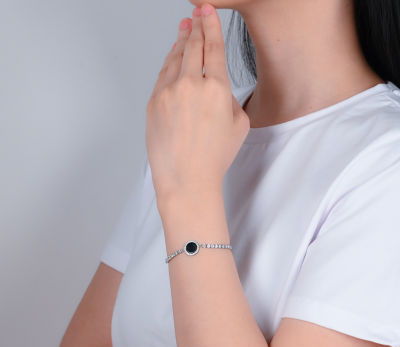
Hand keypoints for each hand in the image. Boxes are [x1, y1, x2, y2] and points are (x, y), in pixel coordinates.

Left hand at [145, 3, 249, 206]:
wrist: (187, 179)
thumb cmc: (213, 158)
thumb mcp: (239, 126)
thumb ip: (231, 100)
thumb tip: (219, 91)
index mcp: (216, 88)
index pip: (213, 48)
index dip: (211, 26)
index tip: (207, 13)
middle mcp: (190, 85)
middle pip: (192, 47)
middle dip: (195, 27)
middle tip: (195, 14)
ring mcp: (168, 93)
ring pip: (174, 58)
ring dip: (180, 42)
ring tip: (183, 30)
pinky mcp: (153, 103)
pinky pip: (162, 76)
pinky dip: (168, 63)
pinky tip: (172, 57)